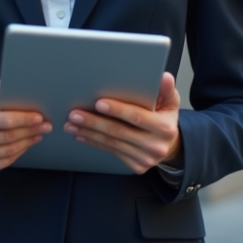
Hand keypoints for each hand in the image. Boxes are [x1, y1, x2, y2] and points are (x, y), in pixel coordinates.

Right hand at [0, 80, 51, 174]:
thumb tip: (6, 83)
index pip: (4, 120)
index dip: (23, 119)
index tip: (38, 117)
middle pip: (9, 137)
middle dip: (31, 130)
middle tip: (46, 125)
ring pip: (10, 150)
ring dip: (29, 141)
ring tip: (40, 133)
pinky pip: (7, 161)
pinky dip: (21, 151)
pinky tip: (28, 143)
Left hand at [64, 72, 181, 174]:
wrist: (169, 144)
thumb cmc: (165, 117)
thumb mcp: (170, 101)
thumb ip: (166, 89)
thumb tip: (164, 77)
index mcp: (164, 128)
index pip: (136, 117)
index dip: (117, 110)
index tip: (99, 103)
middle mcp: (156, 146)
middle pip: (119, 132)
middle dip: (94, 122)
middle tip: (75, 114)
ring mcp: (145, 159)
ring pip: (111, 143)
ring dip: (89, 133)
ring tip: (72, 124)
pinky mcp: (136, 166)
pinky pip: (111, 151)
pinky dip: (94, 142)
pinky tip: (82, 135)